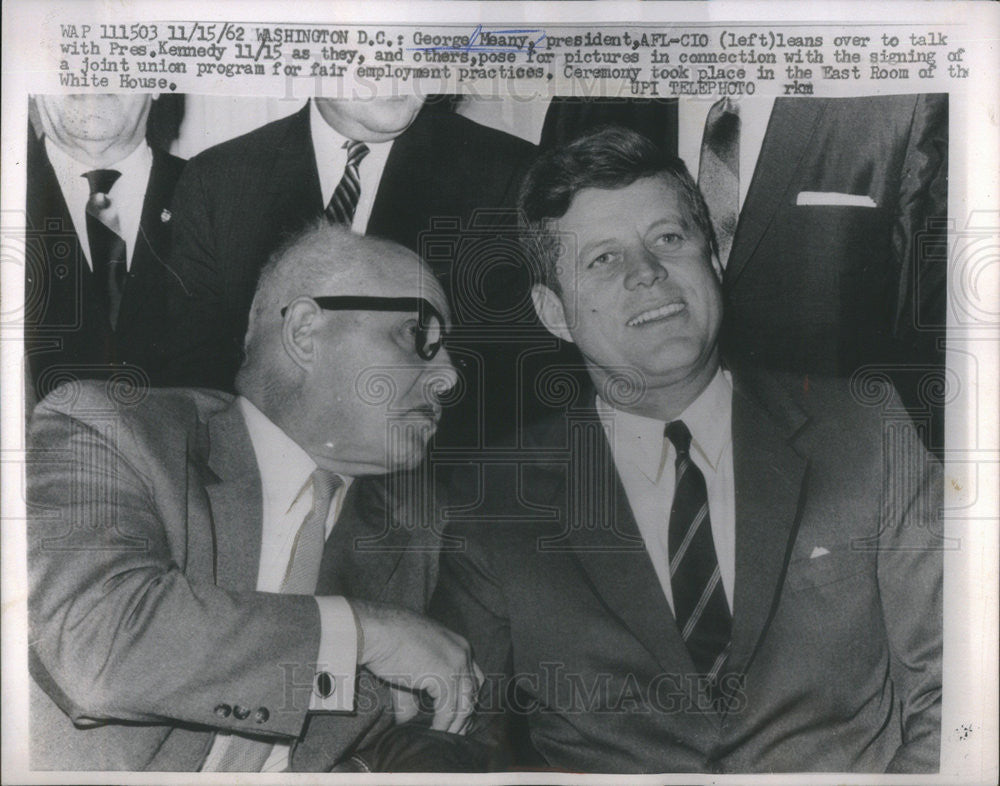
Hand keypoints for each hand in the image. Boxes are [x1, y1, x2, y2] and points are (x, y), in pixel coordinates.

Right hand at [349, 600, 482, 733]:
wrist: (377, 630)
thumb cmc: (389, 643)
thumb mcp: (410, 668)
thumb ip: (415, 695)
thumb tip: (409, 721)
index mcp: (459, 646)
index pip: (474, 679)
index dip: (466, 701)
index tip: (457, 719)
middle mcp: (463, 653)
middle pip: (472, 693)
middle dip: (464, 717)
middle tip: (453, 735)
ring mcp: (457, 663)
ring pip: (464, 704)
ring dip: (454, 725)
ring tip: (441, 739)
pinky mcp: (445, 675)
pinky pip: (448, 709)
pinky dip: (441, 724)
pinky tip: (431, 733)